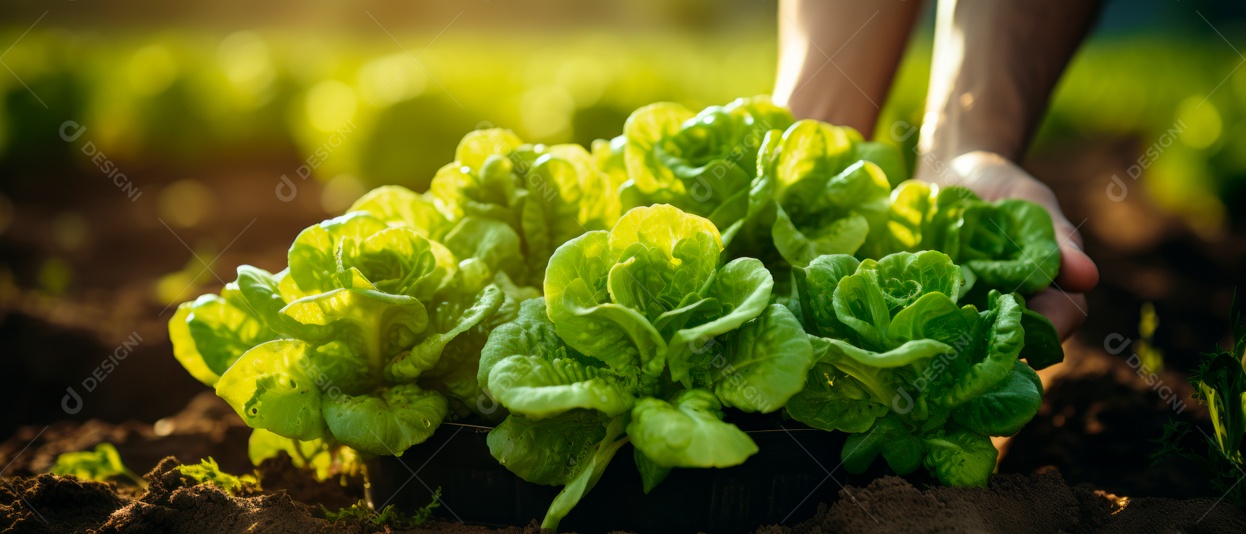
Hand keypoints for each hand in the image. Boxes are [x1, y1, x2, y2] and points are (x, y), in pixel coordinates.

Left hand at [915, 151, 1098, 340]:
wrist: (950, 171)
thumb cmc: (1002, 186)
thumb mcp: (1031, 202)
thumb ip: (1057, 237)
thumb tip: (1087, 278)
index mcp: (1042, 288)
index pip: (1060, 319)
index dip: (1052, 327)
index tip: (1034, 326)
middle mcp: (1005, 306)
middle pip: (1014, 339)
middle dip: (998, 342)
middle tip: (977, 338)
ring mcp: (968, 307)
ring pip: (970, 339)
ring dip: (956, 338)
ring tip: (938, 333)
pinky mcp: (930, 300)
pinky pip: (927, 319)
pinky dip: (920, 319)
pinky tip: (906, 314)